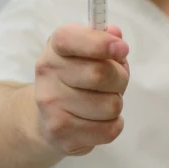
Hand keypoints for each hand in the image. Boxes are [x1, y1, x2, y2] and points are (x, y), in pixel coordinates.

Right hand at [34, 23, 129, 156]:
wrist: (47, 119)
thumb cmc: (75, 79)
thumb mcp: (86, 53)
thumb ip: (103, 41)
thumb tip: (115, 34)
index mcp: (55, 48)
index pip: (70, 39)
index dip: (100, 43)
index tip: (121, 49)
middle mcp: (48, 74)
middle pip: (100, 74)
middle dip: (120, 79)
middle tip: (115, 82)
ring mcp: (52, 106)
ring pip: (110, 105)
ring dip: (116, 104)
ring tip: (102, 102)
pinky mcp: (62, 132)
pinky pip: (109, 130)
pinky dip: (114, 125)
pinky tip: (100, 120)